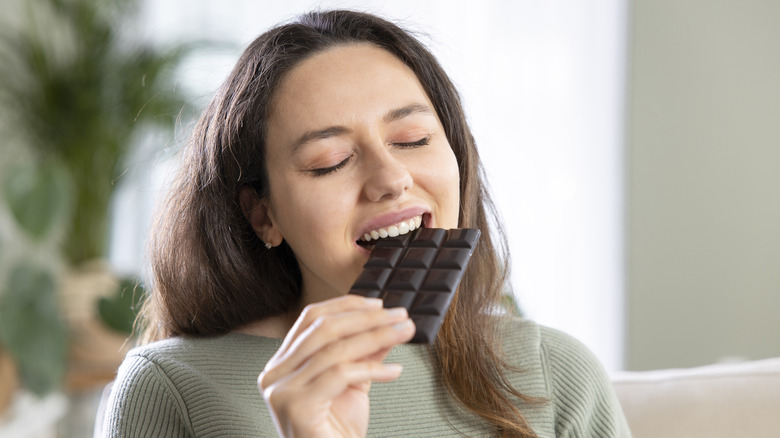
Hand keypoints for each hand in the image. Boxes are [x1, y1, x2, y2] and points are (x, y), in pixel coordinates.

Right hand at [258, 295, 414, 436]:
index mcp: (282, 363)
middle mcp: (274, 373)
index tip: (379, 305)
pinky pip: (340, 375)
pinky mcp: (296, 406)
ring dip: (376, 337)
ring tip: (404, 334)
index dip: (346, 306)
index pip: (311, 319)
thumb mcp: (353, 384)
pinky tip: (395, 371)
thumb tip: (388, 325)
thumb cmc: (335, 432)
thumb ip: (364, 354)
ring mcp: (281, 390)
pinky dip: (373, 369)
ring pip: (334, 349)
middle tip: (399, 316)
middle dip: (366, 319)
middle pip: (323, 329)